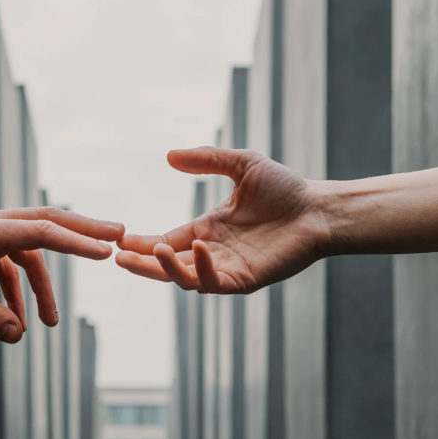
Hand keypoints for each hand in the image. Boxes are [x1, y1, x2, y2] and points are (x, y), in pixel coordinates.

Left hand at [0, 207, 123, 342]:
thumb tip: (19, 335)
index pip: (43, 232)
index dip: (78, 242)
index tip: (107, 251)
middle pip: (50, 223)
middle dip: (85, 231)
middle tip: (120, 236)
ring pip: (31, 250)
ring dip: (44, 285)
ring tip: (52, 324)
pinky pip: (10, 264)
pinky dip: (17, 289)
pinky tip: (15, 319)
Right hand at [116, 147, 326, 293]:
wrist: (319, 208)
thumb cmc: (286, 189)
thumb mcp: (241, 164)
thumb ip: (206, 160)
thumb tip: (169, 156)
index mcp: (208, 230)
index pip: (167, 241)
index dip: (142, 243)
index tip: (119, 239)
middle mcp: (213, 252)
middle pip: (168, 265)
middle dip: (142, 264)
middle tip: (118, 257)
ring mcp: (228, 268)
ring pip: (186, 279)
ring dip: (165, 268)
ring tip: (151, 251)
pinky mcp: (246, 280)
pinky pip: (215, 282)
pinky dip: (202, 269)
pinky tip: (197, 248)